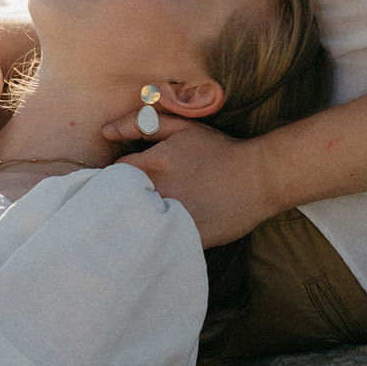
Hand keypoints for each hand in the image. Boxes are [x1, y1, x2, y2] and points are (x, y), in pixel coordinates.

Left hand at [105, 112, 280, 248]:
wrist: (260, 177)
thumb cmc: (219, 151)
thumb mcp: (181, 128)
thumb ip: (141, 124)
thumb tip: (106, 131)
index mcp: (153, 164)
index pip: (112, 173)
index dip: (115, 176)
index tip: (124, 179)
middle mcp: (158, 191)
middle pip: (118, 199)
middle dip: (119, 198)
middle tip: (131, 198)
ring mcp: (173, 216)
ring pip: (135, 221)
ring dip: (134, 218)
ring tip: (142, 216)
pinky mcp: (187, 236)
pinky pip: (157, 241)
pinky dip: (154, 237)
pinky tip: (160, 232)